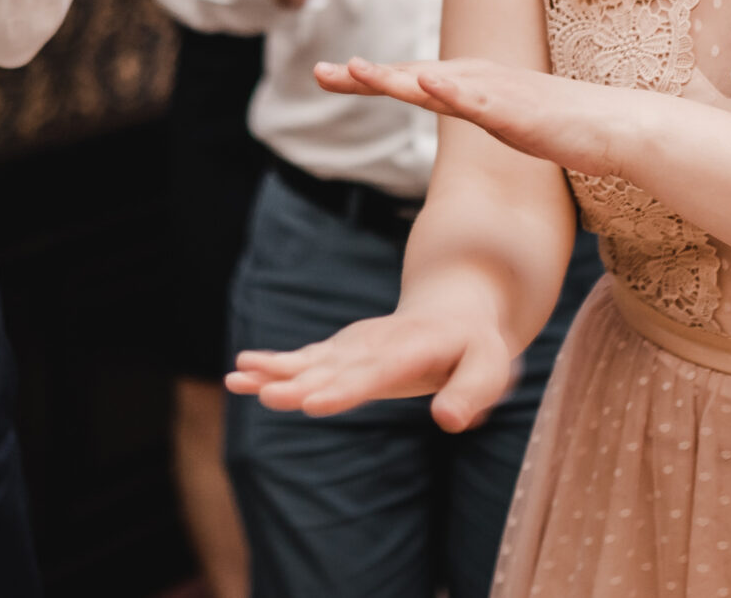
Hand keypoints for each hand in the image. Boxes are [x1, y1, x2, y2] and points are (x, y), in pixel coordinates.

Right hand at [226, 294, 519, 430]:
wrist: (455, 308)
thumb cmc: (477, 347)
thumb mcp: (492, 367)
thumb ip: (471, 393)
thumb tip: (449, 422)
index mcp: (414, 349)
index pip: (377, 373)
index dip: (345, 388)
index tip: (313, 402)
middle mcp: (377, 344)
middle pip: (335, 368)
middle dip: (300, 383)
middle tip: (266, 396)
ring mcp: (356, 345)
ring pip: (313, 360)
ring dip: (276, 370)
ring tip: (238, 377)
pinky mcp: (343, 350)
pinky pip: (307, 358)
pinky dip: (276, 364)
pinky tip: (243, 369)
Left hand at [316, 56, 642, 180]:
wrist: (614, 127)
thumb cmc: (562, 125)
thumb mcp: (502, 117)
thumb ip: (471, 108)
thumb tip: (444, 103)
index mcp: (470, 82)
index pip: (408, 78)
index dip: (367, 77)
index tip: (326, 74)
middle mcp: (477, 79)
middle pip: (409, 76)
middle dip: (362, 75)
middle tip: (318, 72)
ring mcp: (496, 93)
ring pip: (435, 84)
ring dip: (395, 77)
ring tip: (356, 71)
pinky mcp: (518, 112)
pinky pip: (479, 103)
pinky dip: (451, 92)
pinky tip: (426, 86)